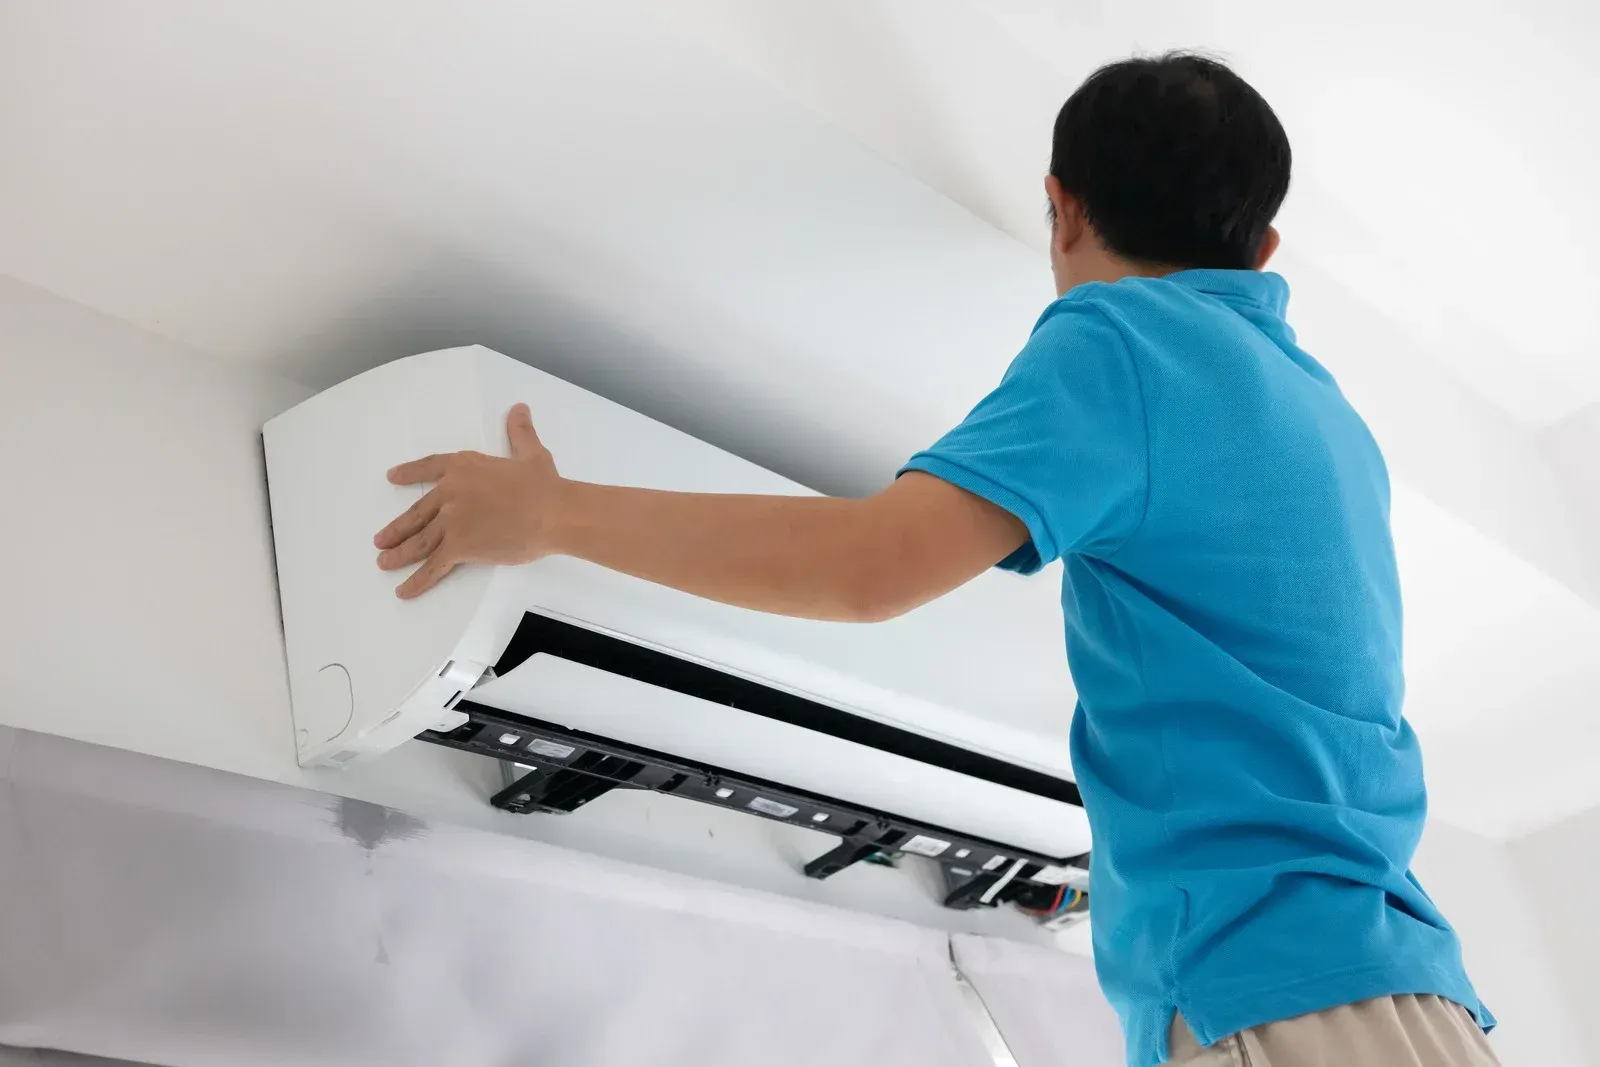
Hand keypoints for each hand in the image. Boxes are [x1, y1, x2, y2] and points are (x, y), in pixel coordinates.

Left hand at [374, 404, 561, 598]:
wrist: (552, 512)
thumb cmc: (544, 485)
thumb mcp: (531, 452)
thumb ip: (519, 432)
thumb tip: (520, 408)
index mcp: (463, 467)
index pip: (428, 468)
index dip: (409, 473)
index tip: (392, 477)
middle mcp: (450, 492)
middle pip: (416, 513)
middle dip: (397, 529)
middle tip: (381, 540)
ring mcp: (451, 521)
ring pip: (418, 541)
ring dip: (399, 554)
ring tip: (384, 562)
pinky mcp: (459, 547)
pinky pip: (433, 566)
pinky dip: (417, 580)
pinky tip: (404, 590)